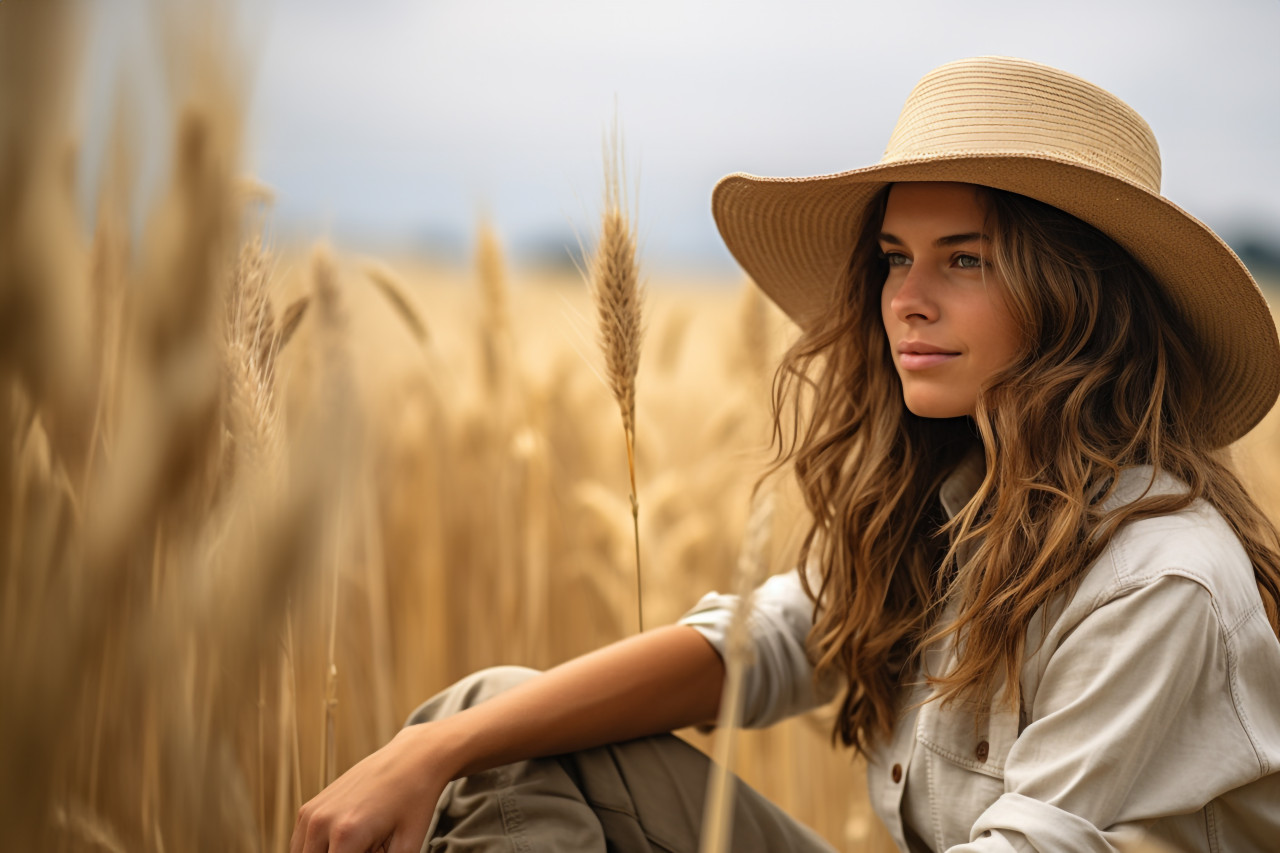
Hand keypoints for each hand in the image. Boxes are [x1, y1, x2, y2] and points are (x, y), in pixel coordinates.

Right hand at [290, 722, 453, 852]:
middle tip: (372, 847)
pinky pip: (302, 848)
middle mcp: (320, 824)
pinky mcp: (308, 809)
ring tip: (365, 846)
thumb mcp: (408, 847)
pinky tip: (353, 841)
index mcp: (346, 835)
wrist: (412, 758)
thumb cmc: (415, 802)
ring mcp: (310, 814)